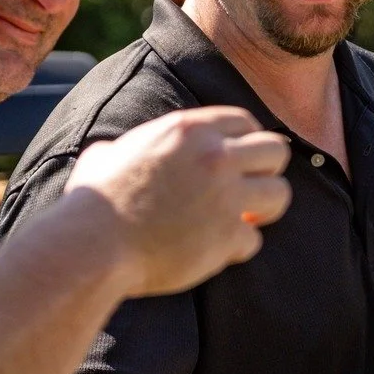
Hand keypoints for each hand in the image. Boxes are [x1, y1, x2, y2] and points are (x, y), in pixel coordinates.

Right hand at [62, 107, 291, 297]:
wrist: (94, 243)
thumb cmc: (94, 202)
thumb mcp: (105, 156)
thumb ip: (126, 149)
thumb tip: (112, 155)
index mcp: (190, 130)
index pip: (245, 122)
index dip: (245, 143)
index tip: (236, 163)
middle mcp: (216, 156)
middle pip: (276, 151)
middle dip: (265, 172)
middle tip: (247, 191)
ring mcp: (226, 196)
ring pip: (279, 194)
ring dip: (264, 209)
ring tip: (244, 221)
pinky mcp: (228, 235)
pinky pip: (254, 240)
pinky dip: (237, 248)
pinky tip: (215, 251)